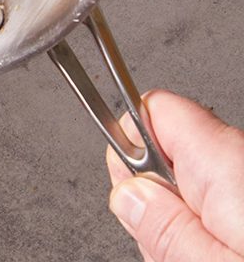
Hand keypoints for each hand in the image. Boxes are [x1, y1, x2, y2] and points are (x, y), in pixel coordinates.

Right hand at [106, 90, 243, 261]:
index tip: (128, 191)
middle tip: (171, 244)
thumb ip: (163, 226)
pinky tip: (213, 253)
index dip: (126, 148)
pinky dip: (205, 234)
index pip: (152, 109)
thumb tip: (125, 194)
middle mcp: (242, 159)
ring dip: (178, 222)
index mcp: (226, 160)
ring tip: (199, 254)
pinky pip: (213, 207)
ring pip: (188, 185)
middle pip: (163, 151)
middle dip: (151, 197)